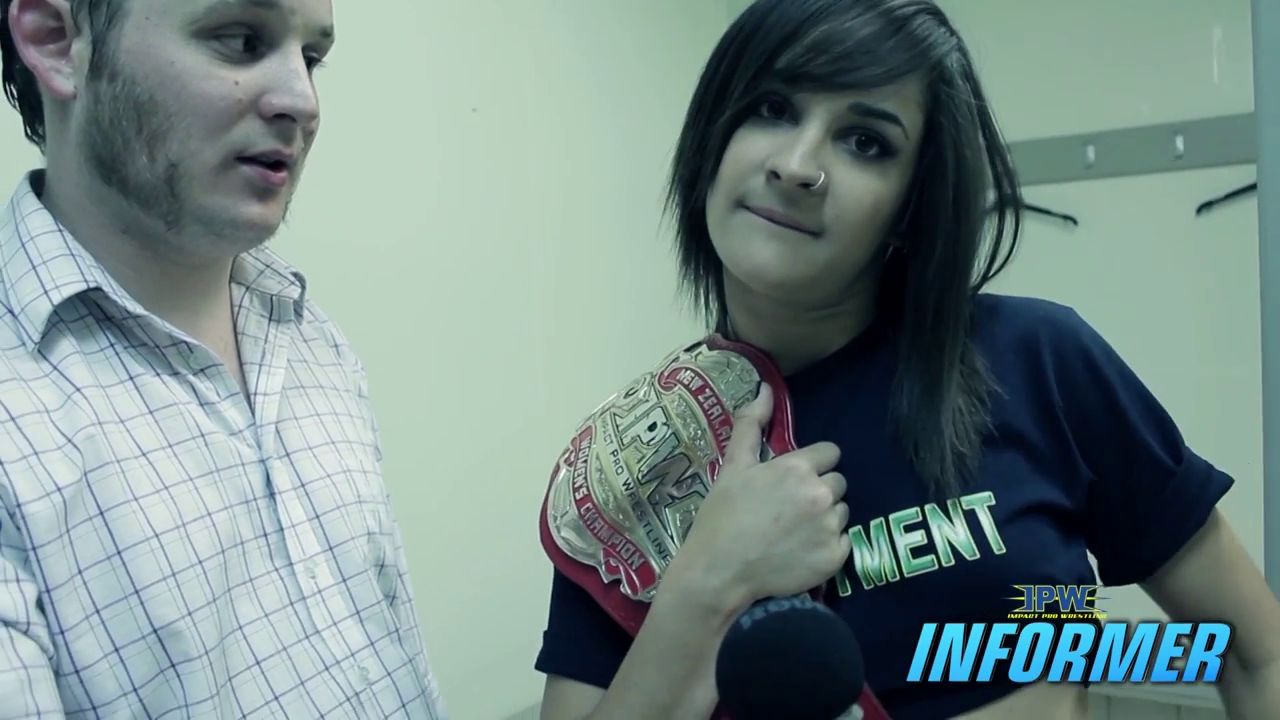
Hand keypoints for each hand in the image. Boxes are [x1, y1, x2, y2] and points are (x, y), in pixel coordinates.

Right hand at [672, 383, 849, 609]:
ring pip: (842, 512)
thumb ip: (751, 425)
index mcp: (797, 468)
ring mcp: (830, 527)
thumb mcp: (732, 467)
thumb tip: (765, 388)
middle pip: (838, 482)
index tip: (793, 480)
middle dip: (820, 490)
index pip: (829, 453)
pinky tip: (801, 551)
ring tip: (794, 531)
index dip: (813, 464)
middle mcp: (820, 494)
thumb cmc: (722, 517)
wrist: (719, 572)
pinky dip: (827, 546)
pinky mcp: (835, 557)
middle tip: (790, 508)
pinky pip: (844, 542)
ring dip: (825, 518)